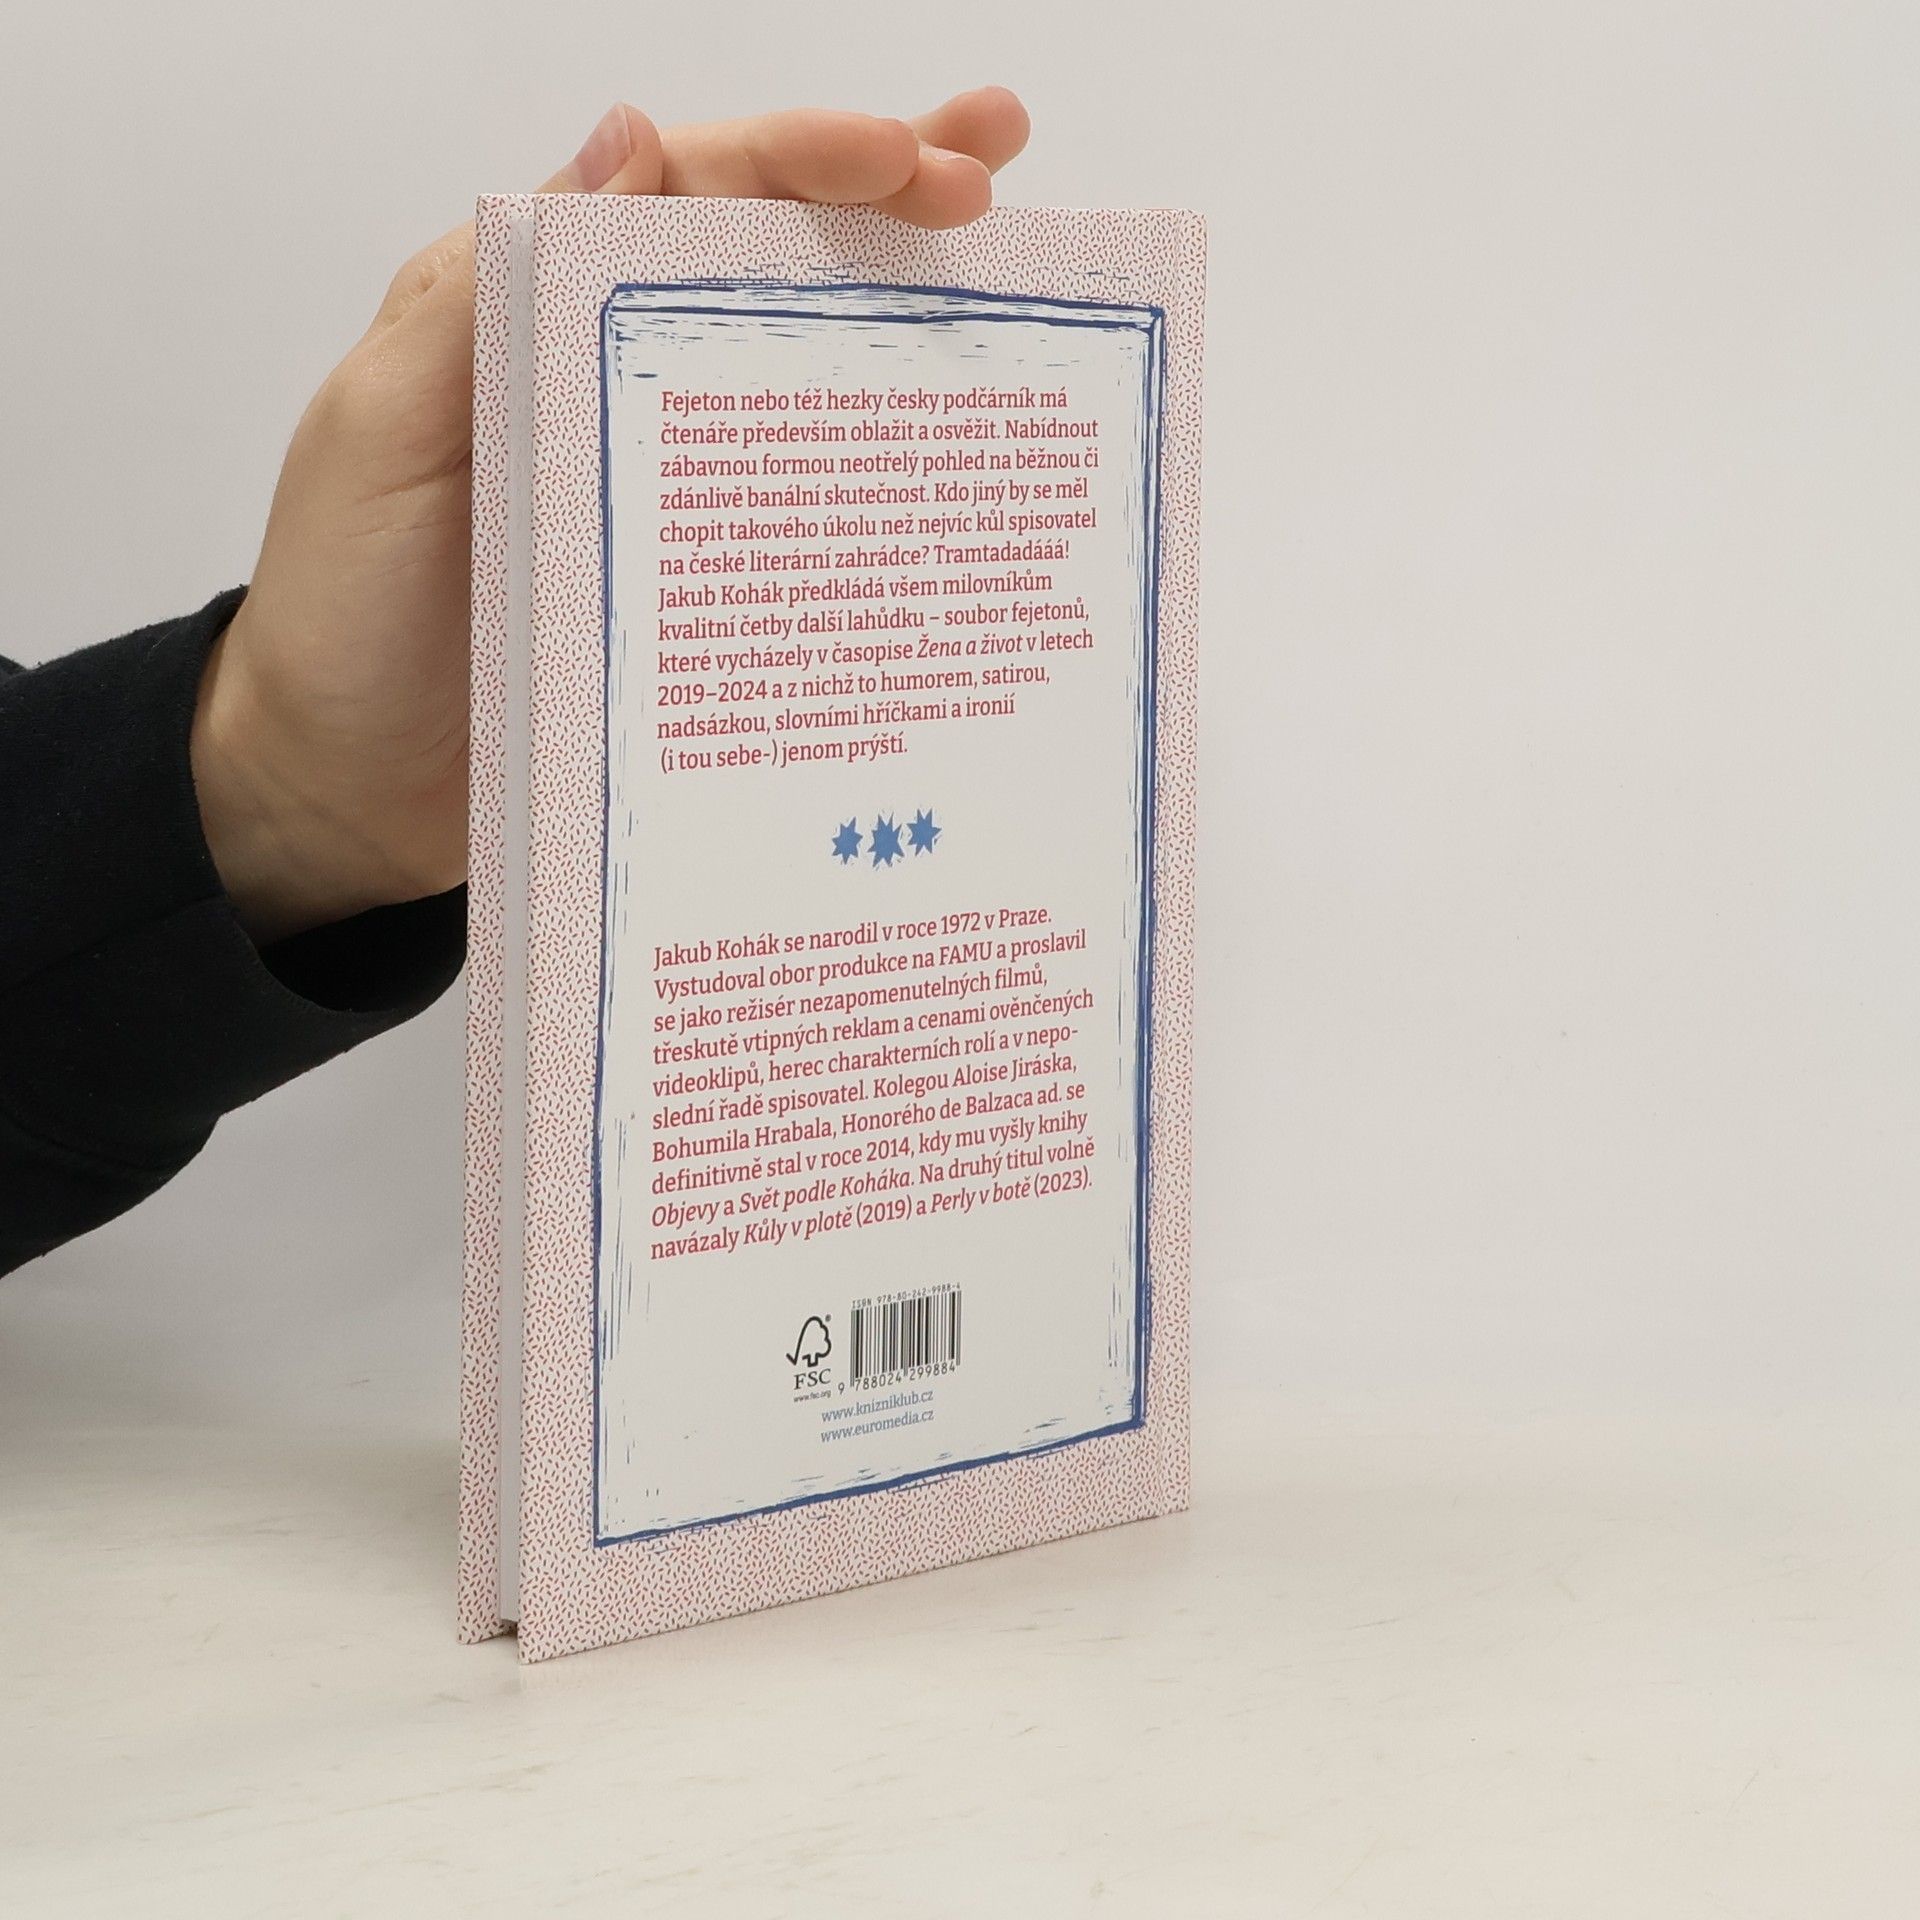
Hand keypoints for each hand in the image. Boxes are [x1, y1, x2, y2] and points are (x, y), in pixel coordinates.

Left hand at [191, 89, 1029, 943]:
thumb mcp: (386, 432)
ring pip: (803, 368)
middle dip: (892, 196)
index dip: (808, 155)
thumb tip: (628, 137)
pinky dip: (883, 473)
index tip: (913, 154)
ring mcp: (671, 481)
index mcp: (536, 309)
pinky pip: (804, 510)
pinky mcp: (701, 582)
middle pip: (770, 256)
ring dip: (910, 312)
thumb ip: (489, 294)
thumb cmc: (343, 615)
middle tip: (998, 168)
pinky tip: (959, 461)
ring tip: (1020, 271)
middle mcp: (618, 376)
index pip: (692, 188)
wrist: (341, 792)